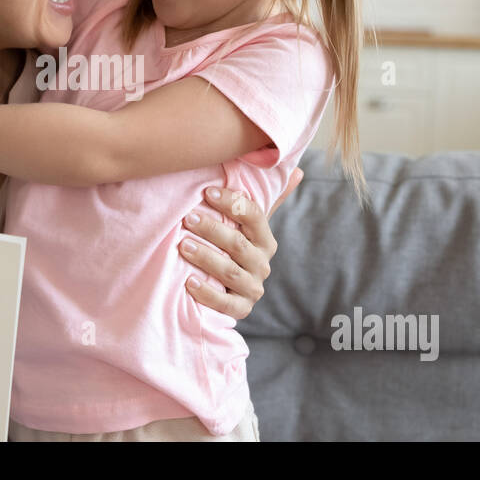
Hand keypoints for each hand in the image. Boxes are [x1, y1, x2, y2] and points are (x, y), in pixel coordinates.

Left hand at [176, 168, 301, 319]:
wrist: (229, 290)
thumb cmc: (232, 247)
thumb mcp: (246, 225)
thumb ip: (265, 198)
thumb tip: (297, 170)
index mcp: (265, 240)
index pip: (255, 217)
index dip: (232, 203)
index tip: (207, 191)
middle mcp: (262, 264)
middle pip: (238, 244)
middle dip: (212, 230)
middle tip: (188, 218)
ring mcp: (253, 288)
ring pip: (230, 272)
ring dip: (206, 258)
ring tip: (183, 245)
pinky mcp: (241, 309)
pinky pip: (225, 304)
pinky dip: (207, 293)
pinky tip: (188, 282)